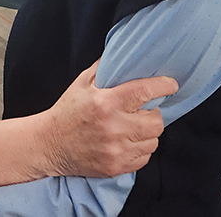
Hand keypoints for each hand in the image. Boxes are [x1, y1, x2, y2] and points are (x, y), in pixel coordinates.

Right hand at [42, 60, 177, 177]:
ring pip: (153, 141)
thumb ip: (104, 68)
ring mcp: (116, 150)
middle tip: (144, 110)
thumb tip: (125, 54)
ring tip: (135, 127)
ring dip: (148, 133)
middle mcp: (113, 127)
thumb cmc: (67, 111)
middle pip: (156, 121)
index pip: (144, 92)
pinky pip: (144, 158)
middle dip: (154, 113)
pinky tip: (129, 142)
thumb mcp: (82, 83)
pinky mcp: (116, 167)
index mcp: (106, 103)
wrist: (49, 144)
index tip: (171, 84)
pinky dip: (141, 149)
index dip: (163, 86)